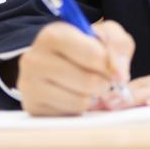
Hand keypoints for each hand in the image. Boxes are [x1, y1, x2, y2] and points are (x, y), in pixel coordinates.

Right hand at [17, 20, 134, 115]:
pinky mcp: (32, 106)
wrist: (58, 60)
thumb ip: (118, 46)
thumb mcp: (106, 34)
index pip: (93, 55)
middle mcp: (34, 58)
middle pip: (88, 81)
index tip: (115, 67)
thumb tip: (120, 74)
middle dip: (104, 82)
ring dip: (93, 96)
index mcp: (52, 34)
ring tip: (88, 85)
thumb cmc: (86, 45)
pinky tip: (75, 94)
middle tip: (103, 78)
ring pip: (80, 100)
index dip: (111, 65)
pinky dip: (80, 106)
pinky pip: (70, 114)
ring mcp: (29, 84)